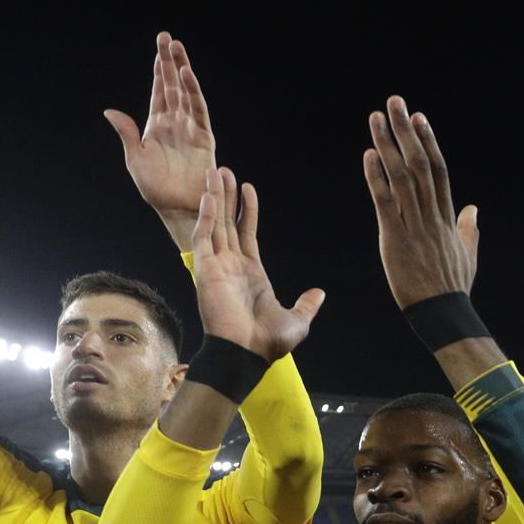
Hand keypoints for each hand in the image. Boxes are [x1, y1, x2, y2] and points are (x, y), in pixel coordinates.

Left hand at [106, 32, 216, 250]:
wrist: (177, 208)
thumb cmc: (155, 189)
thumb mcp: (135, 159)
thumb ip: (126, 133)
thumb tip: (109, 110)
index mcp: (156, 126)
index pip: (158, 91)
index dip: (158, 70)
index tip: (158, 48)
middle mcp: (175, 123)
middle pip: (172, 85)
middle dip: (170, 61)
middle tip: (167, 37)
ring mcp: (190, 129)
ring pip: (186, 92)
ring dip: (182, 70)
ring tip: (177, 48)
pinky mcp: (204, 138)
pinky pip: (199, 111)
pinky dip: (193, 92)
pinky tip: (186, 76)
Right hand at [190, 168, 324, 360]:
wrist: (247, 353)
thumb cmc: (268, 342)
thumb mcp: (297, 320)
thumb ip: (306, 304)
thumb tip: (319, 293)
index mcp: (251, 273)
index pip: (246, 233)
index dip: (246, 210)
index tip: (247, 188)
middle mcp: (231, 266)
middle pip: (227, 222)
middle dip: (226, 196)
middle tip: (223, 170)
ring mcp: (217, 266)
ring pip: (214, 223)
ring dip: (214, 198)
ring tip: (215, 172)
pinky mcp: (205, 269)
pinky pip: (204, 237)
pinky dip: (206, 216)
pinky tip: (209, 196)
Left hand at [363, 95, 478, 309]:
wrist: (443, 313)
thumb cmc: (454, 287)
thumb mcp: (468, 254)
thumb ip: (470, 229)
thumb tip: (473, 209)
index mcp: (447, 217)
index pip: (438, 170)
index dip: (428, 142)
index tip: (419, 118)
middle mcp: (431, 215)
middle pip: (419, 164)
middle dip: (406, 131)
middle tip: (395, 102)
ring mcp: (414, 225)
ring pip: (402, 177)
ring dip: (388, 144)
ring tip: (376, 118)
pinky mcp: (395, 239)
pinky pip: (386, 203)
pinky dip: (377, 178)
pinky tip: (369, 155)